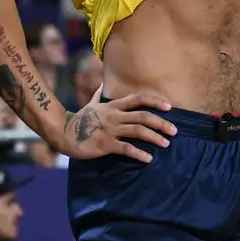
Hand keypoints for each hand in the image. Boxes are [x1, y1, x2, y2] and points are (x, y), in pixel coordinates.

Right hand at [59, 86, 176, 162]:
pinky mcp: (105, 144)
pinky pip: (125, 148)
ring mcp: (110, 130)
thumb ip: (101, 93)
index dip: (155, 101)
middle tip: (175, 131)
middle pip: (143, 116)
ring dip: (154, 137)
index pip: (138, 99)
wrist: (64, 132)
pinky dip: (138, 153)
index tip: (169, 106)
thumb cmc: (80, 118)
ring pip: (137, 131)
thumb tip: (105, 81)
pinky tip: (148, 159)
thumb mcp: (92, 103)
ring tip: (166, 144)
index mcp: (113, 106)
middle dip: (161, 123)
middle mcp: (114, 115)